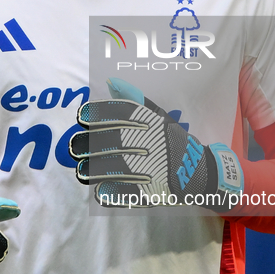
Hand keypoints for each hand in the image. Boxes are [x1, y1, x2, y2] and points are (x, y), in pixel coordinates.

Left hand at [69, 78, 242, 209]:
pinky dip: (108, 192)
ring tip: (81, 171)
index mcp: (147, 123)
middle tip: (74, 148)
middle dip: (84, 145)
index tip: (80, 118)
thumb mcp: (158, 117)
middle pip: (105, 142)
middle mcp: (145, 143)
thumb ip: (133, 100)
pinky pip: (122, 192)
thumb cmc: (172, 142)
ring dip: (90, 170)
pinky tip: (98, 189)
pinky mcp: (148, 191)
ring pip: (108, 168)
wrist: (200, 171)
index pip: (115, 113)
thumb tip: (111, 82)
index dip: (93, 114)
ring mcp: (146, 168)